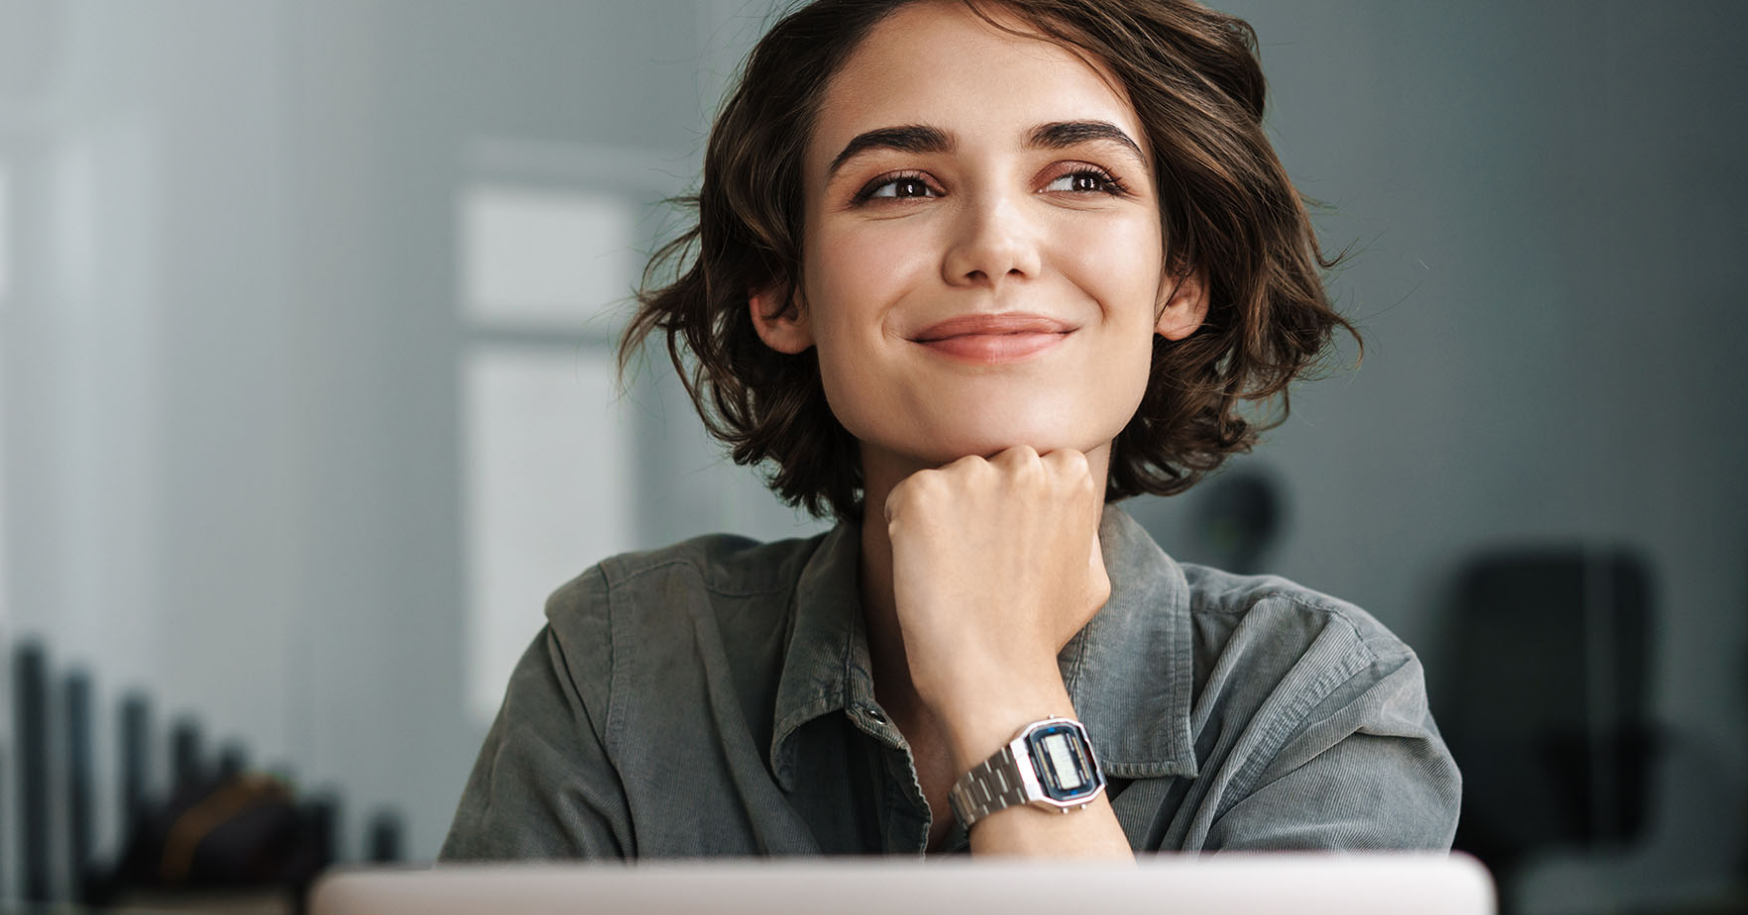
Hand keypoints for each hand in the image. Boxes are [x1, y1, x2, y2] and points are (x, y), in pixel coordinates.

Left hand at [882, 445, 1109, 723]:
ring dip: (943, 516)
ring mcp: (972, 475)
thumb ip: (1080, 524)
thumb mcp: (1091, 573)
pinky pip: (903, 499)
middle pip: (986, 464)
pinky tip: (927, 570)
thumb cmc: (1040, 634)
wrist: (995, 675)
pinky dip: (905, 530)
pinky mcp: (922, 494)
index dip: (1013, 507)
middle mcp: (1024, 462)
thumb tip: (1068, 503)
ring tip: (955, 572)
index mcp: (1070, 473)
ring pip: (946, 481)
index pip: (1028, 464)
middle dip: (978, 502)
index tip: (1008, 548)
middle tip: (979, 561)